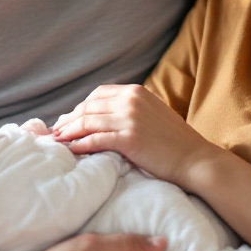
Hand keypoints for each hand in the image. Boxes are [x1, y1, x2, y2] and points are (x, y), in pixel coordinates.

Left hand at [52, 84, 220, 185]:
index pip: (98, 94)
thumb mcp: (153, 113)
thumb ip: (132, 109)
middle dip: (69, 120)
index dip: (80, 107)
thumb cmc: (175, 142)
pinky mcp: (128, 138)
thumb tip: (106, 115)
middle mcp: (131, 100)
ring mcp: (129, 118)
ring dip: (69, 132)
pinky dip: (80, 145)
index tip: (69, 119)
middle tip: (56, 132)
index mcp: (136, 92)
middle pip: (89, 107)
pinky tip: (72, 151)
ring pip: (88, 122)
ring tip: (58, 141)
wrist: (194, 159)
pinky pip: (95, 139)